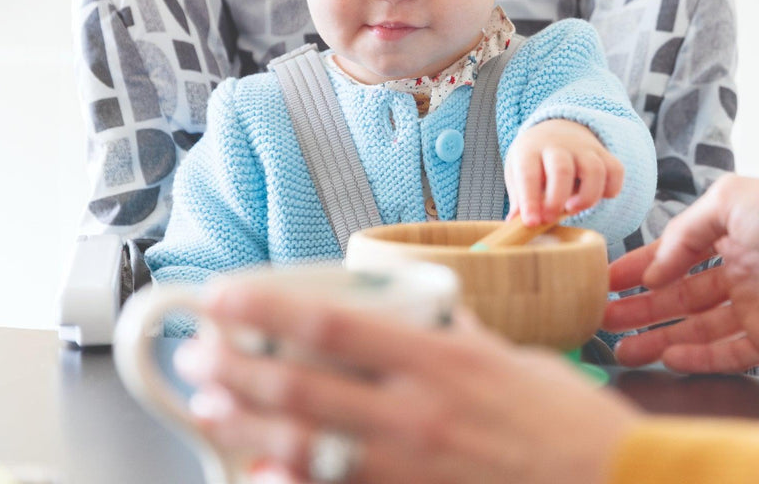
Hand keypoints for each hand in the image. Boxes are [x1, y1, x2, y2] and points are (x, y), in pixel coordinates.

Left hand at [174, 281, 641, 483]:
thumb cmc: (562, 420)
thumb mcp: (507, 357)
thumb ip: (451, 332)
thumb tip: (410, 308)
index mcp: (441, 358)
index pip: (335, 322)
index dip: (270, 307)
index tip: (226, 293)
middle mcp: (418, 411)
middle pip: (306, 385)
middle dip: (240, 368)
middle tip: (197, 353)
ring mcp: (413, 466)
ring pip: (310, 444)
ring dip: (251, 423)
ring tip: (210, 404)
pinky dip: (294, 481)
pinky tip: (260, 471)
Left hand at [505, 119, 623, 225]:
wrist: (557, 130)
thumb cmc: (534, 159)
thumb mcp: (517, 171)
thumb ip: (518, 197)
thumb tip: (514, 224)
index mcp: (530, 149)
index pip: (528, 173)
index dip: (530, 199)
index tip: (531, 222)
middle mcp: (558, 145)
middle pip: (562, 169)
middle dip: (557, 198)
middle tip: (550, 219)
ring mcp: (583, 148)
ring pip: (594, 170)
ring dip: (587, 196)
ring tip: (573, 208)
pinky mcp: (604, 154)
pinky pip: (615, 170)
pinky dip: (611, 189)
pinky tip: (598, 197)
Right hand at [602, 175, 758, 373]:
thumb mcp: (726, 201)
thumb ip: (682, 233)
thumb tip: (653, 269)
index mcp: (728, 235)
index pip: (672, 254)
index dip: (638, 267)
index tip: (606, 280)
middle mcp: (738, 272)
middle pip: (678, 296)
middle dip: (640, 308)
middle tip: (604, 318)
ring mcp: (754, 309)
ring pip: (696, 328)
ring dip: (659, 337)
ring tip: (623, 348)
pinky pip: (727, 353)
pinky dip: (697, 358)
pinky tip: (668, 358)